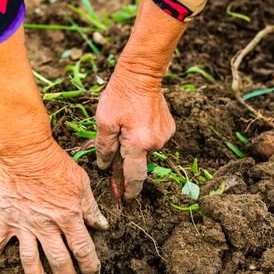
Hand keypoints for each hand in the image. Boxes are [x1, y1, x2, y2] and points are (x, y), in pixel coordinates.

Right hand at [0, 142, 107, 273]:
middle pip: (58, 260)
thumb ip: (91, 208)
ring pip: (30, 260)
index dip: (90, 265)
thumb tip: (102, 226)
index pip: (82, 249)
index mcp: (69, 216)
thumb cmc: (57, 165)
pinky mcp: (6, 219)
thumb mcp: (82, 184)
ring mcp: (24, 224)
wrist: (28, 153)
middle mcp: (47, 225)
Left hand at [96, 65, 174, 198]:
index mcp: (139, 145)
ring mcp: (165, 136)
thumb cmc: (120, 96)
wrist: (142, 74)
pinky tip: (136, 123)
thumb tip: (105, 166)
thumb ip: (104, 148)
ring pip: (146, 151)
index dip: (129, 190)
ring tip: (125, 128)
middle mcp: (156, 144)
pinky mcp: (170, 127)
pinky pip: (153, 140)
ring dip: (135, 147)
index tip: (126, 198)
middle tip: (115, 147)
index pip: (135, 177)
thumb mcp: (104, 122)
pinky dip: (143, 137)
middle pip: (139, 162)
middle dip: (127, 161)